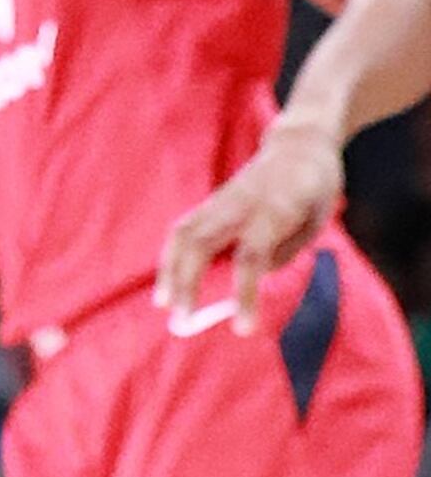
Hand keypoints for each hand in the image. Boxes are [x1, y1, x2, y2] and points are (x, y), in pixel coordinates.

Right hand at [155, 114, 343, 329]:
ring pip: (182, 233)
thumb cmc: (313, 190)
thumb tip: (249, 280)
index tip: (242, 331)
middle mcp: (240, 203)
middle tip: (181, 322)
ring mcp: (221, 199)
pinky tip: (169, 281)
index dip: (244, 294)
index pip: (251, 257)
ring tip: (163, 303)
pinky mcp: (211, 201)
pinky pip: (183, 229)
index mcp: (275, 210)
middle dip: (185, 282)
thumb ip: (280, 252)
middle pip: (199, 243)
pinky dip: (172, 256)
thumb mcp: (313, 224)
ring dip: (169, 269)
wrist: (300, 144)